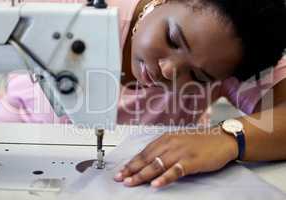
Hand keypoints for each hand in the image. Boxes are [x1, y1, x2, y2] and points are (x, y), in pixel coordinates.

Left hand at [114, 126, 237, 187]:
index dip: (132, 163)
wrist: (221, 139)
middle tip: (120, 178)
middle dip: (132, 170)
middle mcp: (171, 144)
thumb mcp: (178, 141)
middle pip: (147, 158)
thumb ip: (164, 149)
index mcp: (166, 139)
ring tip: (131, 182)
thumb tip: (148, 161)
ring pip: (157, 165)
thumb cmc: (200, 141)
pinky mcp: (192, 161)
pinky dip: (164, 178)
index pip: (144, 152)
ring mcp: (181, 152)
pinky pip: (175, 171)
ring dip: (142, 175)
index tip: (121, 171)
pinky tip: (156, 184)